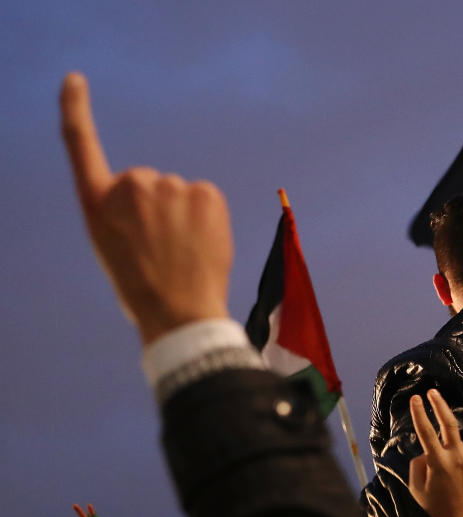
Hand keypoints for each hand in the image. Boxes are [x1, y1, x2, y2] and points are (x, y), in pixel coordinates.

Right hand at [60, 73, 232, 345]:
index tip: (75, 79)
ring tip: (182, 252)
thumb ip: (126, 211)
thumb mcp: (115, 246)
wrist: (178, 312)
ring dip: (184, 216)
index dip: (75, 110)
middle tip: (162, 249)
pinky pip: (206, 198)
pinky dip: (208, 217)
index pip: (81, 145)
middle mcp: (129, 185)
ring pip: (180, 194)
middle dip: (158, 210)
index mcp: (97, 202)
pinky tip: (202, 243)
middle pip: (150, 184)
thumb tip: (161, 194)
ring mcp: (168, 185)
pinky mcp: (204, 191)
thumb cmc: (144, 288)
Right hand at [407, 389, 462, 516]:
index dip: (419, 413)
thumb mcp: (417, 488)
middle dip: (440, 405)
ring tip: (442, 475)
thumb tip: (425, 452)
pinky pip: (460, 454)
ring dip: (444, 448)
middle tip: (432, 392)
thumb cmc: (437, 506)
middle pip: (449, 423)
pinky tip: (452, 479)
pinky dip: (452, 460)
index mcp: (438, 462)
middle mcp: (456, 456)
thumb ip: (418, 465)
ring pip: (453, 443)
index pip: (426, 432)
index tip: (415, 398)